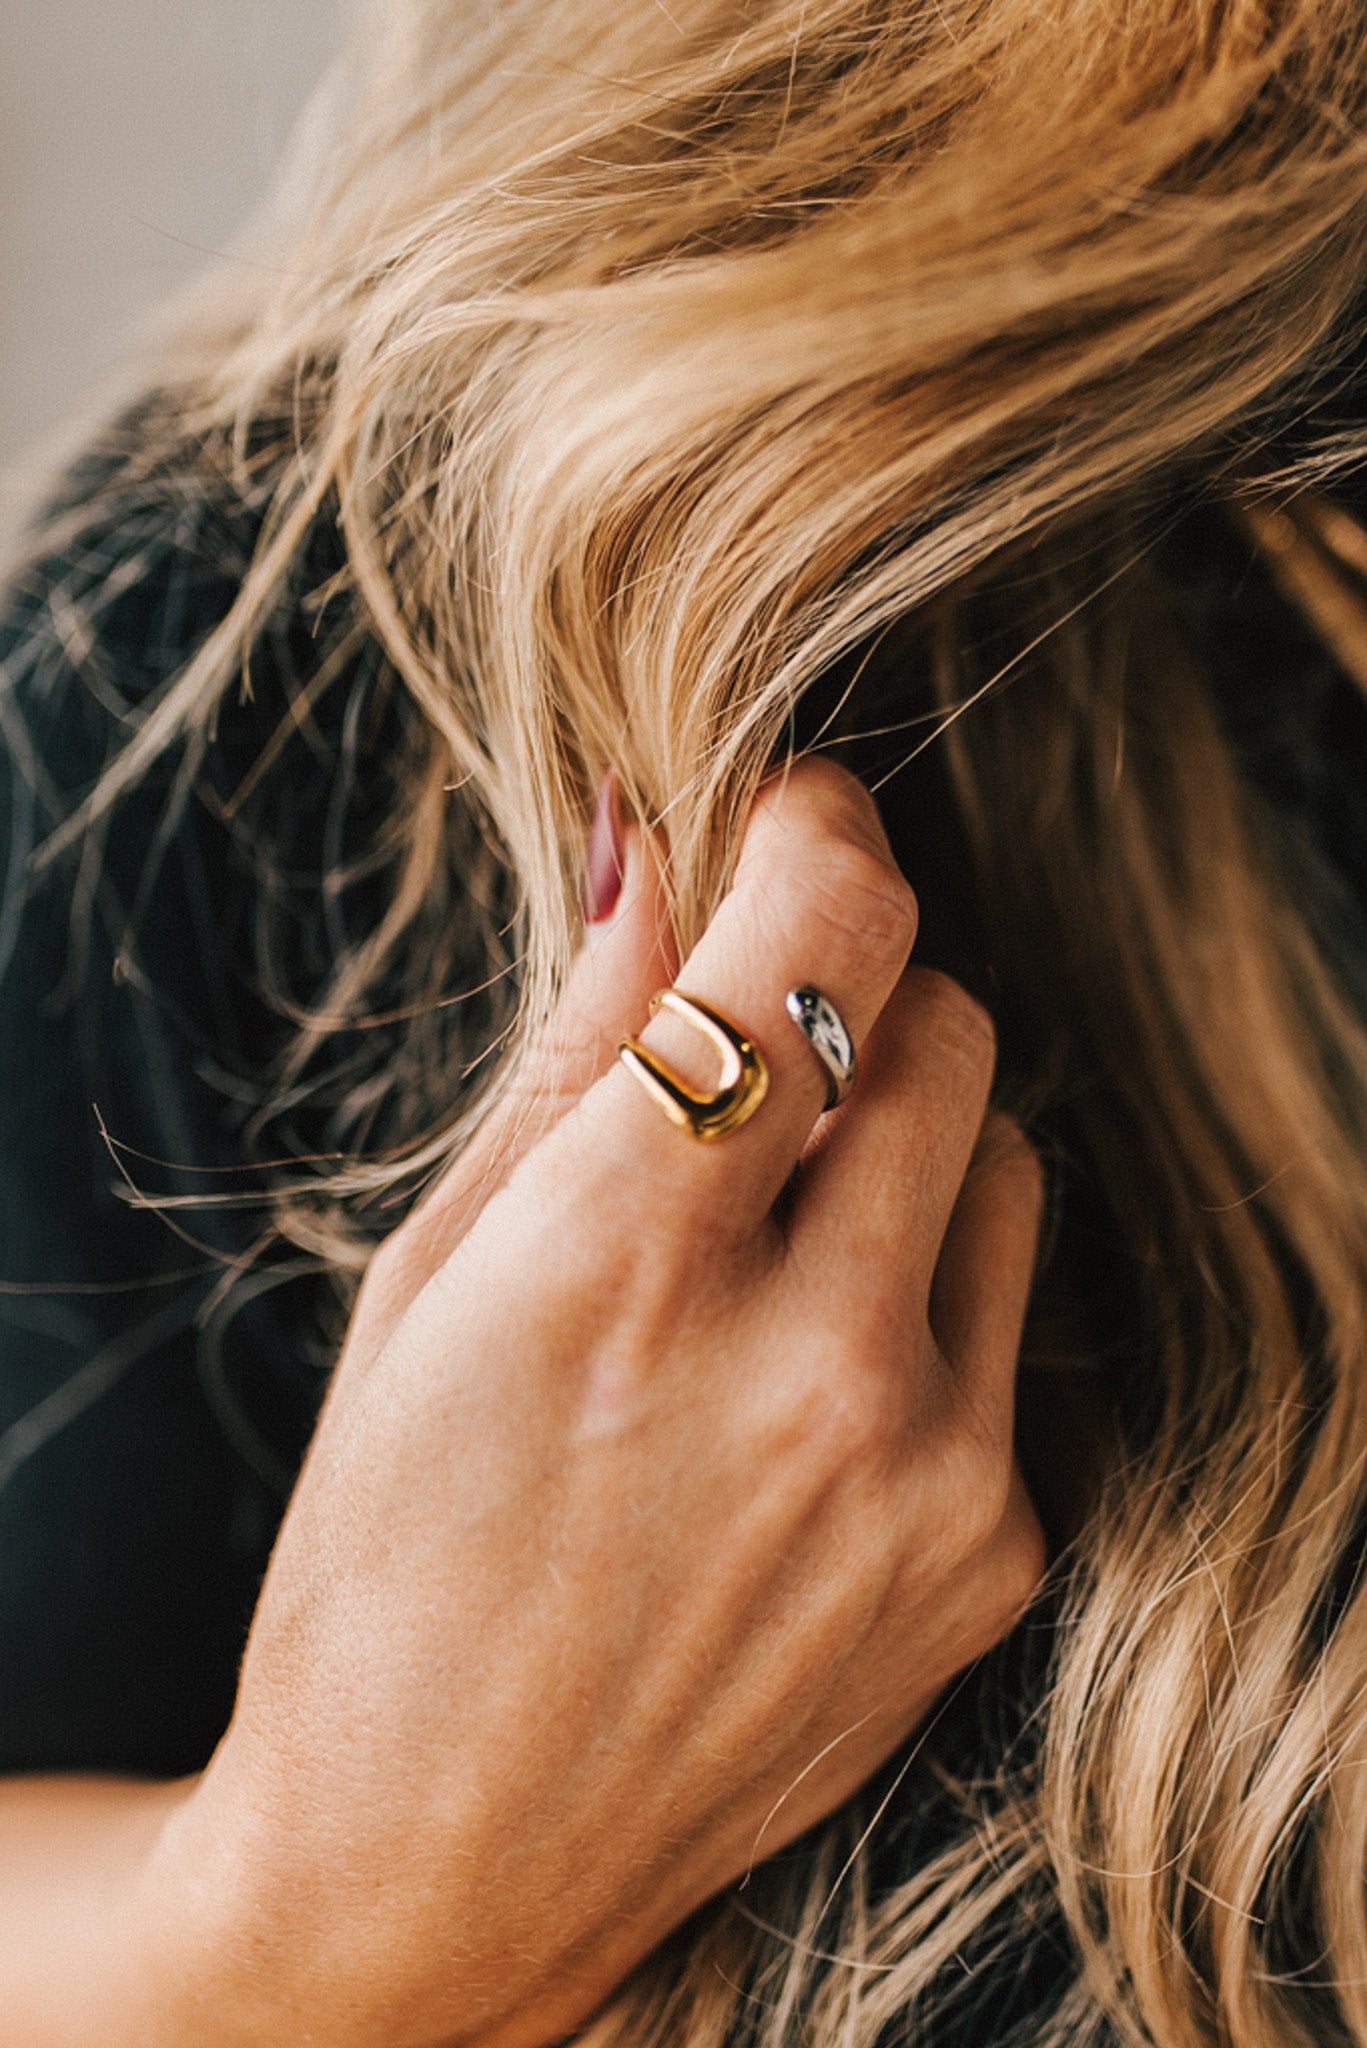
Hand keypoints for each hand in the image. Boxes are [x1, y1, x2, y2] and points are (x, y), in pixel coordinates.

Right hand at [149, 759, 1045, 2047]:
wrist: (441, 1862)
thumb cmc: (390, 1557)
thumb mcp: (435, 1283)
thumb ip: (575, 1051)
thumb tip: (651, 847)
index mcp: (621, 1265)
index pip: (821, 942)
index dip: (820, 830)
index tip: (792, 817)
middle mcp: (807, 1362)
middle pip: (943, 1022)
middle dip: (857, 984)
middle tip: (758, 1038)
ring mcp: (925, 1471)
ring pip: (1007, 1152)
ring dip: (907, 1135)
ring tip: (778, 1226)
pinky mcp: (991, 1554)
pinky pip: (1005, 1324)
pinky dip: (923, 1298)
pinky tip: (807, 1384)